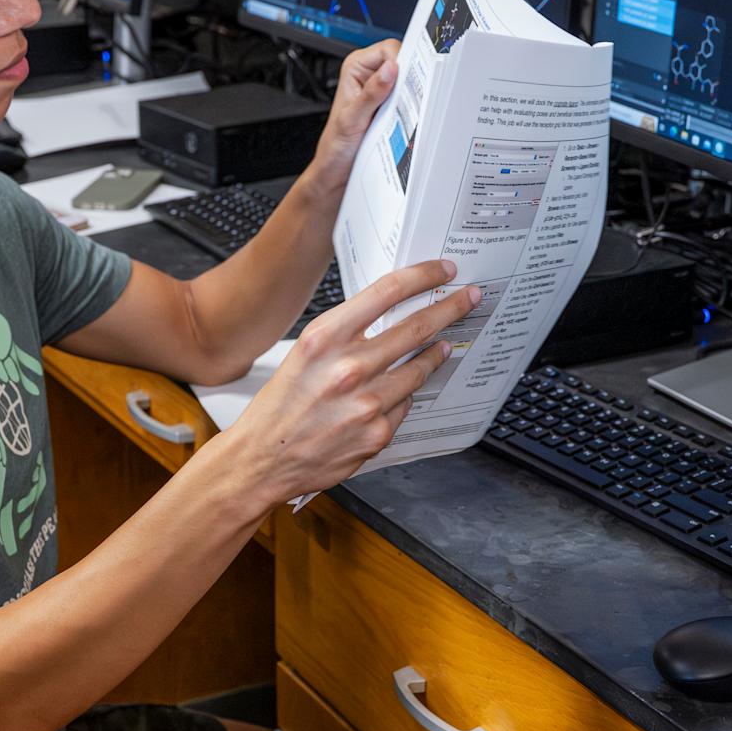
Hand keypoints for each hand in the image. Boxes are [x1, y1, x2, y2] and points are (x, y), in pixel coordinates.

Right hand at [221, 257, 478, 504]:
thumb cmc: (279, 406)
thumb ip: (344, 333)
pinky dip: (405, 395)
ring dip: (437, 352)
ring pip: (419, 367)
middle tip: (468, 299)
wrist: (263, 459)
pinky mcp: (378, 433)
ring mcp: (367, 403)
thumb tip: (387, 314)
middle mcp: (348, 367)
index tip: (444, 272)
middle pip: (417, 326)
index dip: (424, 276)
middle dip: (450, 308)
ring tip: (445, 344)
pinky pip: (404, 404)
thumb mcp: (304, 353)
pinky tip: (401, 391)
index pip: (388, 291)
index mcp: (325, 338)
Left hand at [306, 37, 398, 188]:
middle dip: (408, 80)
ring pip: (408, 82)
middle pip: (403, 63)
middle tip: (404, 101)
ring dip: (409, 97)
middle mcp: (368, 75)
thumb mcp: (353, 119)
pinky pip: (409, 100)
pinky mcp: (389, 105)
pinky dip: (410, 109)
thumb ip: (372, 93)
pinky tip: (401, 120)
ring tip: (398, 114)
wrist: (336, 170)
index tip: (406, 80)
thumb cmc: (336, 145)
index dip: (401, 62)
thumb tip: (390, 69)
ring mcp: (381, 90)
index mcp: (355, 67)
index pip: (389, 49)